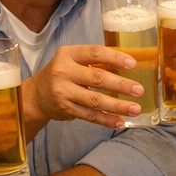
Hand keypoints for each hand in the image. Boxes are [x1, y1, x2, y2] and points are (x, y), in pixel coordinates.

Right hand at [23, 44, 145, 129]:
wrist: (36, 95)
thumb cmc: (62, 74)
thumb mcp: (73, 60)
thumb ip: (95, 62)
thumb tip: (129, 64)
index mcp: (68, 54)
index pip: (95, 53)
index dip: (115, 58)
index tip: (133, 64)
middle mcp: (63, 72)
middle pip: (96, 78)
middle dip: (120, 85)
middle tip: (138, 90)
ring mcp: (63, 92)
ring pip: (94, 100)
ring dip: (117, 106)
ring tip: (135, 109)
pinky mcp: (65, 109)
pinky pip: (90, 116)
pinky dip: (106, 120)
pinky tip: (120, 122)